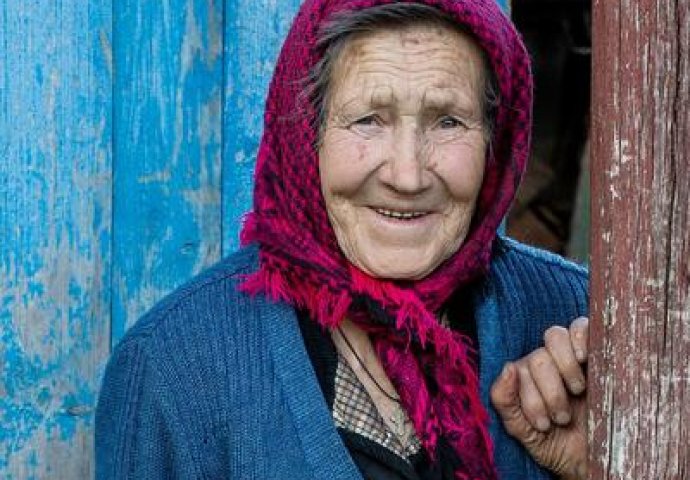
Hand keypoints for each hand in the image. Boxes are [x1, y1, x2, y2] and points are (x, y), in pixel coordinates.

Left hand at [490, 317, 588, 479]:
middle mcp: (545, 362)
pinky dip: (581, 337)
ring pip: (555, 336)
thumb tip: (508, 367)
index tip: (544, 425)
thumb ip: (505, 402)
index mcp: (524, 377)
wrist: (595, 458)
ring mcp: (570, 355)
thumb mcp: (523, 431)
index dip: (532, 398)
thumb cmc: (557, 445)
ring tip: (577, 393)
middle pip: (539, 357)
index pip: (519, 369)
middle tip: (563, 418)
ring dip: (565, 367)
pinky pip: (582, 325)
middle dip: (551, 392)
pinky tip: (584, 359)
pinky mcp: (596, 351)